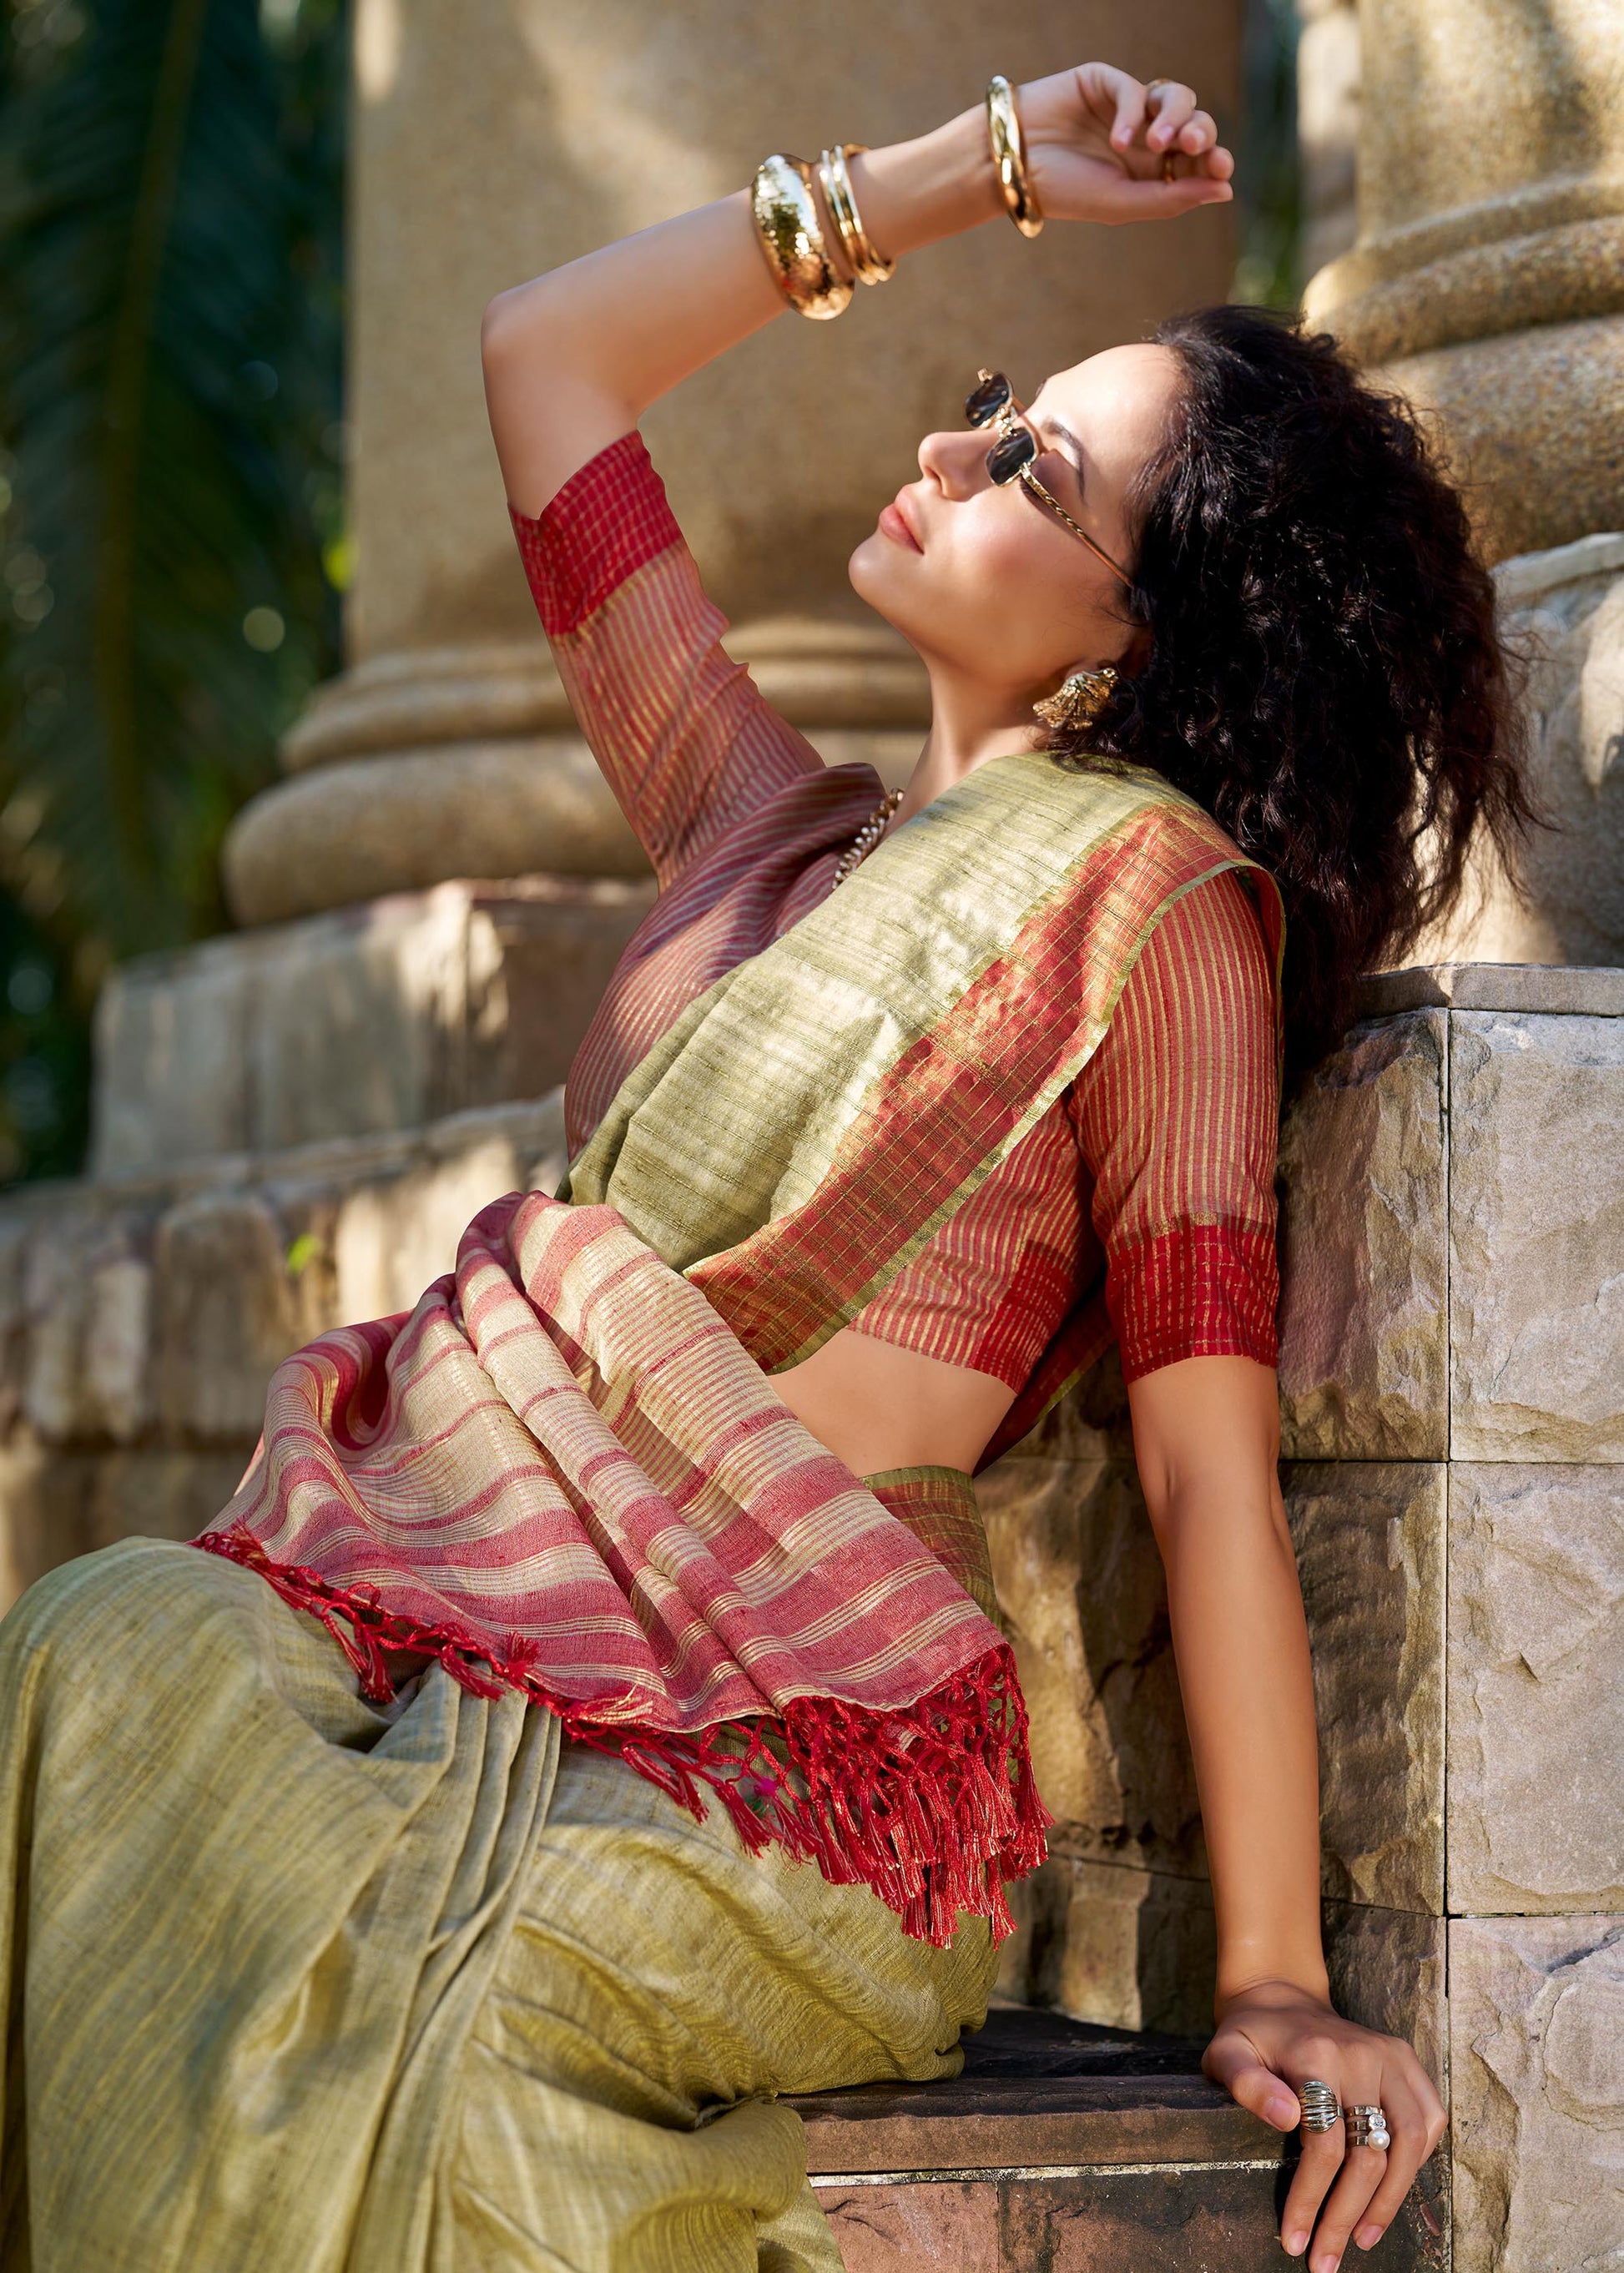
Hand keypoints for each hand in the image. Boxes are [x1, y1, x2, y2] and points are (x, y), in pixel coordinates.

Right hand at [1016, 63, 1234, 226]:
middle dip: (1201, 135)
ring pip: (1175, 97)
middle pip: (1195, 124)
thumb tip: (1226, 189)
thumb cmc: (1064, 192)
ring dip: (1176, 117)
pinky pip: (1134, 88)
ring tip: (1158, 142)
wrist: (1013, 168)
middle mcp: (1145, 137)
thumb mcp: (1122, 203)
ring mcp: (1127, 107)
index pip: (1197, 159)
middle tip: (1190, 147)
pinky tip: (1118, 140)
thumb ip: (1172, 197)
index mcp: (1152, 171)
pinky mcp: (1105, 83)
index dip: (1214, 159)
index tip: (1222, 167)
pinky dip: (1132, 112)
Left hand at [1203, 1979, 1447, 2268]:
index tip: (1293, 2240)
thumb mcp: (1227, 2053)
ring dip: (1389, 2201)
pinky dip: (1417, 2163)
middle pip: (1368, 2152)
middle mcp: (1361, 2053)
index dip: (1310, 2199)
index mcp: (1314, 2055)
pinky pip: (1429, 2120)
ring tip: (1363, 2239)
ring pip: (1409, 2143)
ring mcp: (1390, 2055)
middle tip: (1326, 2258)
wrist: (1281, 1999)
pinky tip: (1390, 2193)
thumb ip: (1245, 2082)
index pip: (1323, 2144)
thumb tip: (1286, 2117)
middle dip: (1346, 2215)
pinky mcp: (1407, 2060)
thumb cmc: (1251, 2038)